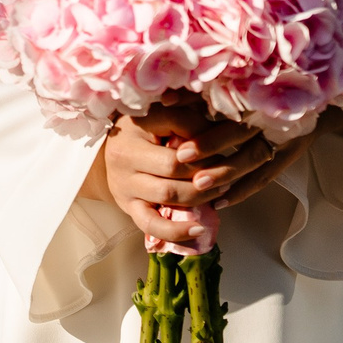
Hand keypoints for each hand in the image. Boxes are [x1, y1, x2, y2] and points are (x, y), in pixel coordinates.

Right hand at [99, 98, 320, 243]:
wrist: (109, 156)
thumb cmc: (144, 131)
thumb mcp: (161, 113)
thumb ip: (187, 111)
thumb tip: (226, 113)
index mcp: (135, 123)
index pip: (179, 125)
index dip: (209, 135)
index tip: (233, 137)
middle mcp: (124, 153)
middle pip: (176, 165)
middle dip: (209, 169)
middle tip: (233, 170)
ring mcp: (125, 184)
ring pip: (168, 195)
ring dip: (201, 195)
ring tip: (221, 191)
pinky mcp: (128, 208)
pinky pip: (152, 224)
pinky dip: (177, 231)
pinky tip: (199, 229)